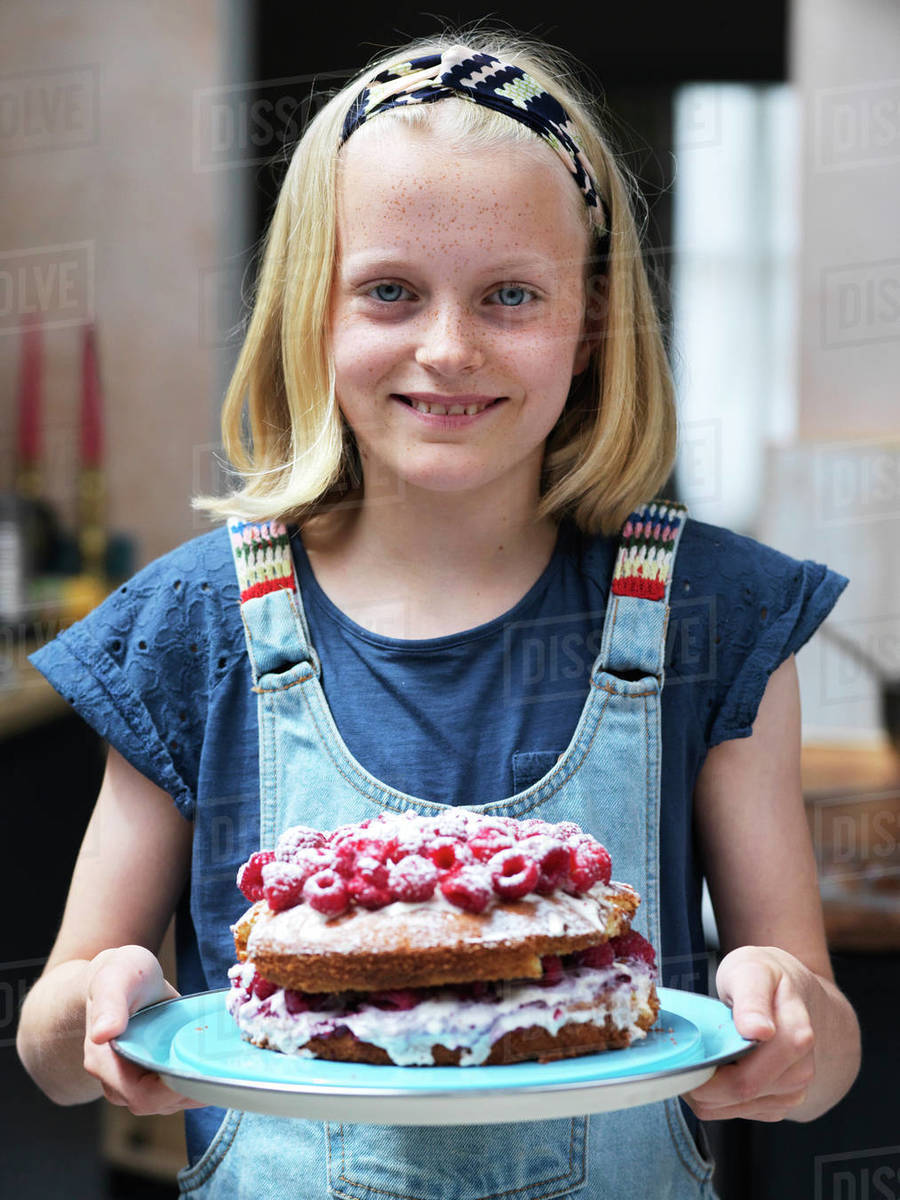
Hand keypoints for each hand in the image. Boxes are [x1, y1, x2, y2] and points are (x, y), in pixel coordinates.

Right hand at [83, 945, 205, 1114]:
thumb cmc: (119, 973)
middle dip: (191, 1091)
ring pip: (168, 1100)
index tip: (203, 1075)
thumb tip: (102, 1034)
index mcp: (104, 1061)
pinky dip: (195, 1082)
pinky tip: (215, 1066)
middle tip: (222, 1070)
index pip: (140, 1094)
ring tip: (224, 1068)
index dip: (172, 1091)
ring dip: (196, 1090)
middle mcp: (116, 1079)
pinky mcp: (151, 1075)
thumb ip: (109, 1003)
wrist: (122, 975)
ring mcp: (133, 1080)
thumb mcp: (115, 979)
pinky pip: (174, 1089)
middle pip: (157, 1102)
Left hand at [682, 945, 817, 1121]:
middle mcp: (799, 1072)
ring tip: (698, 1056)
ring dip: (705, 1091)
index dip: (706, 1076)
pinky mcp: (778, 1103)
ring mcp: (791, 1092)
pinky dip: (715, 1097)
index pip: (744, 1080)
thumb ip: (753, 999)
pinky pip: (736, 1112)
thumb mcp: (753, 971)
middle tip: (681, 1053)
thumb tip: (759, 1030)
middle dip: (700, 1083)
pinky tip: (713, 1068)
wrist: (792, 992)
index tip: (683, 1055)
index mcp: (795, 1040)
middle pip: (737, 1097)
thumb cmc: (767, 977)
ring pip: (731, 1110)